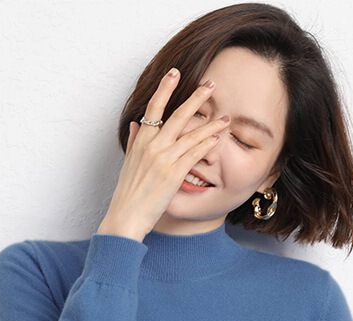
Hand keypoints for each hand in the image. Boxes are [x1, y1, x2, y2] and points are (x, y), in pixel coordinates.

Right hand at [97, 68, 230, 240]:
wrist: (126, 216)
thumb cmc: (128, 194)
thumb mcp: (128, 163)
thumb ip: (134, 141)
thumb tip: (136, 123)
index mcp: (141, 142)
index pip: (154, 108)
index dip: (164, 88)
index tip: (175, 72)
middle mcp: (152, 146)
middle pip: (177, 115)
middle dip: (196, 98)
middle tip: (211, 84)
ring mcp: (164, 159)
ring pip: (191, 134)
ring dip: (211, 123)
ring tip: (226, 116)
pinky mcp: (174, 173)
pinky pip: (194, 154)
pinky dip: (206, 144)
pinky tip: (217, 138)